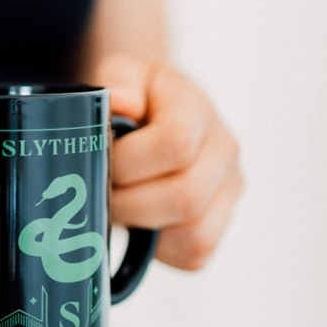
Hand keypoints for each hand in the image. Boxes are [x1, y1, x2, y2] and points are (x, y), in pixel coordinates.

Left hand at [94, 56, 243, 269]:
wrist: (154, 111)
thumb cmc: (134, 96)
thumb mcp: (121, 72)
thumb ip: (118, 79)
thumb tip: (120, 102)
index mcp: (198, 109)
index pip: (175, 144)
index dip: (128, 161)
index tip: (101, 159)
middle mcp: (224, 151)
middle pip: (185, 197)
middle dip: (129, 202)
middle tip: (99, 193)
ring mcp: (227, 190)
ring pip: (194, 234)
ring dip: (144, 227)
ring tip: (118, 205)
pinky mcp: (219, 223)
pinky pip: (194, 254)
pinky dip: (160, 249)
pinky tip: (140, 222)